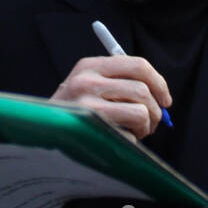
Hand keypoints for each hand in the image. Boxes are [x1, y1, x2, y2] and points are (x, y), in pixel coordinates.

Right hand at [52, 56, 171, 139]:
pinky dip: (131, 142)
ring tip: (135, 131)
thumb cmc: (75, 111)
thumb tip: (162, 97)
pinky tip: (117, 140)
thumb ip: (121, 81)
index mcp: (89, 66)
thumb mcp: (89, 85)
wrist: (42, 133)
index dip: (159, 82)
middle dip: (155, 111)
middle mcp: (85, 82)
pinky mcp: (90, 132)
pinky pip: (130, 137)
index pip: (137, 65)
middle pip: (142, 90)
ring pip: (140, 113)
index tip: (165, 99)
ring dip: (145, 126)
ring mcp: (86, 107)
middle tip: (153, 122)